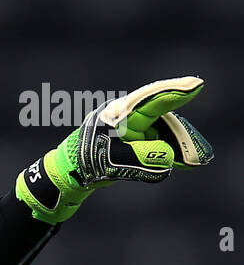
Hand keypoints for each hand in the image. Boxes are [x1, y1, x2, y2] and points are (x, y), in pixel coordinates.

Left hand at [15, 76, 212, 223]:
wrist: (63, 179)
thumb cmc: (81, 165)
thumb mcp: (111, 162)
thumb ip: (140, 158)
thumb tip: (168, 158)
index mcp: (118, 114)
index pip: (151, 99)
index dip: (175, 92)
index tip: (196, 85)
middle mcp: (125, 118)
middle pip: (162, 120)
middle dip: (182, 135)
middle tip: (200, 153)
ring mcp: (128, 131)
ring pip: (160, 134)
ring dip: (177, 147)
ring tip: (195, 161)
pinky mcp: (129, 145)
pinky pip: (153, 147)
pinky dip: (166, 155)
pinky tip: (181, 162)